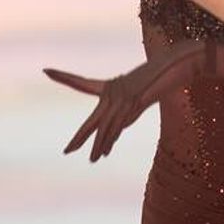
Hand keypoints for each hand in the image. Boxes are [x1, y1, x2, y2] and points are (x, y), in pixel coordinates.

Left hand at [43, 40, 203, 162]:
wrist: (177, 63)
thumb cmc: (160, 75)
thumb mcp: (139, 98)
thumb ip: (126, 114)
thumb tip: (114, 132)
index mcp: (111, 86)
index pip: (82, 83)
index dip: (64, 77)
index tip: (46, 70)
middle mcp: (113, 91)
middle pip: (92, 120)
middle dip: (80, 137)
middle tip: (66, 151)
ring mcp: (123, 96)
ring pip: (106, 127)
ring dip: (99, 146)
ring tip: (91, 160)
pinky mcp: (134, 101)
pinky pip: (120, 125)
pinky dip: (112, 140)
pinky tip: (103, 152)